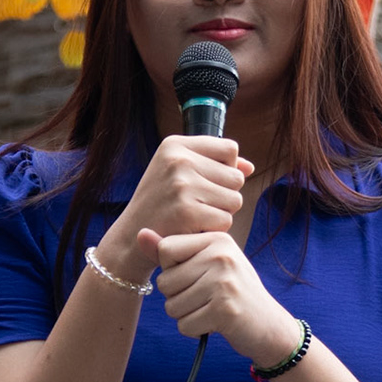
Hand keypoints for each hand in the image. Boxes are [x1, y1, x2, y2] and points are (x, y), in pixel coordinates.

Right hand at [97, 136, 252, 286]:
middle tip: (198, 204)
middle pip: (236, 176)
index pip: (230, 149)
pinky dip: (214, 229)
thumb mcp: (179, 173)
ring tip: (195, 215)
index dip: (227, 169)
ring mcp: (182, 185)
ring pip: (235, 199)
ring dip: (221, 213)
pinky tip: (193, 228)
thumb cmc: (161, 203)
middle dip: (225, 194)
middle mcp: (178, 160)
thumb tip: (249, 167)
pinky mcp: (187, 212)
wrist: (131, 237)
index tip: (206, 182)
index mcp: (175, 145)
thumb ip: (215, 165)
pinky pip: (225, 220)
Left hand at [137, 227, 301, 364]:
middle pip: (165, 281)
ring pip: (172, 306)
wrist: (269, 325)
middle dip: (177, 297)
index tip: (196, 275)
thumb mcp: (206, 264)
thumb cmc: (231, 292)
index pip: (166, 249)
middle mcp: (222, 255)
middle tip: (206, 297)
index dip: (172, 269)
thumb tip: (140, 233)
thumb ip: (172, 251)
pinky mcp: (224, 311)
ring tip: (210, 309)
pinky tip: (215, 323)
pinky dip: (195, 330)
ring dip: (186, 315)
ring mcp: (224, 283)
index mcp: (217, 238)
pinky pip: (184, 325)